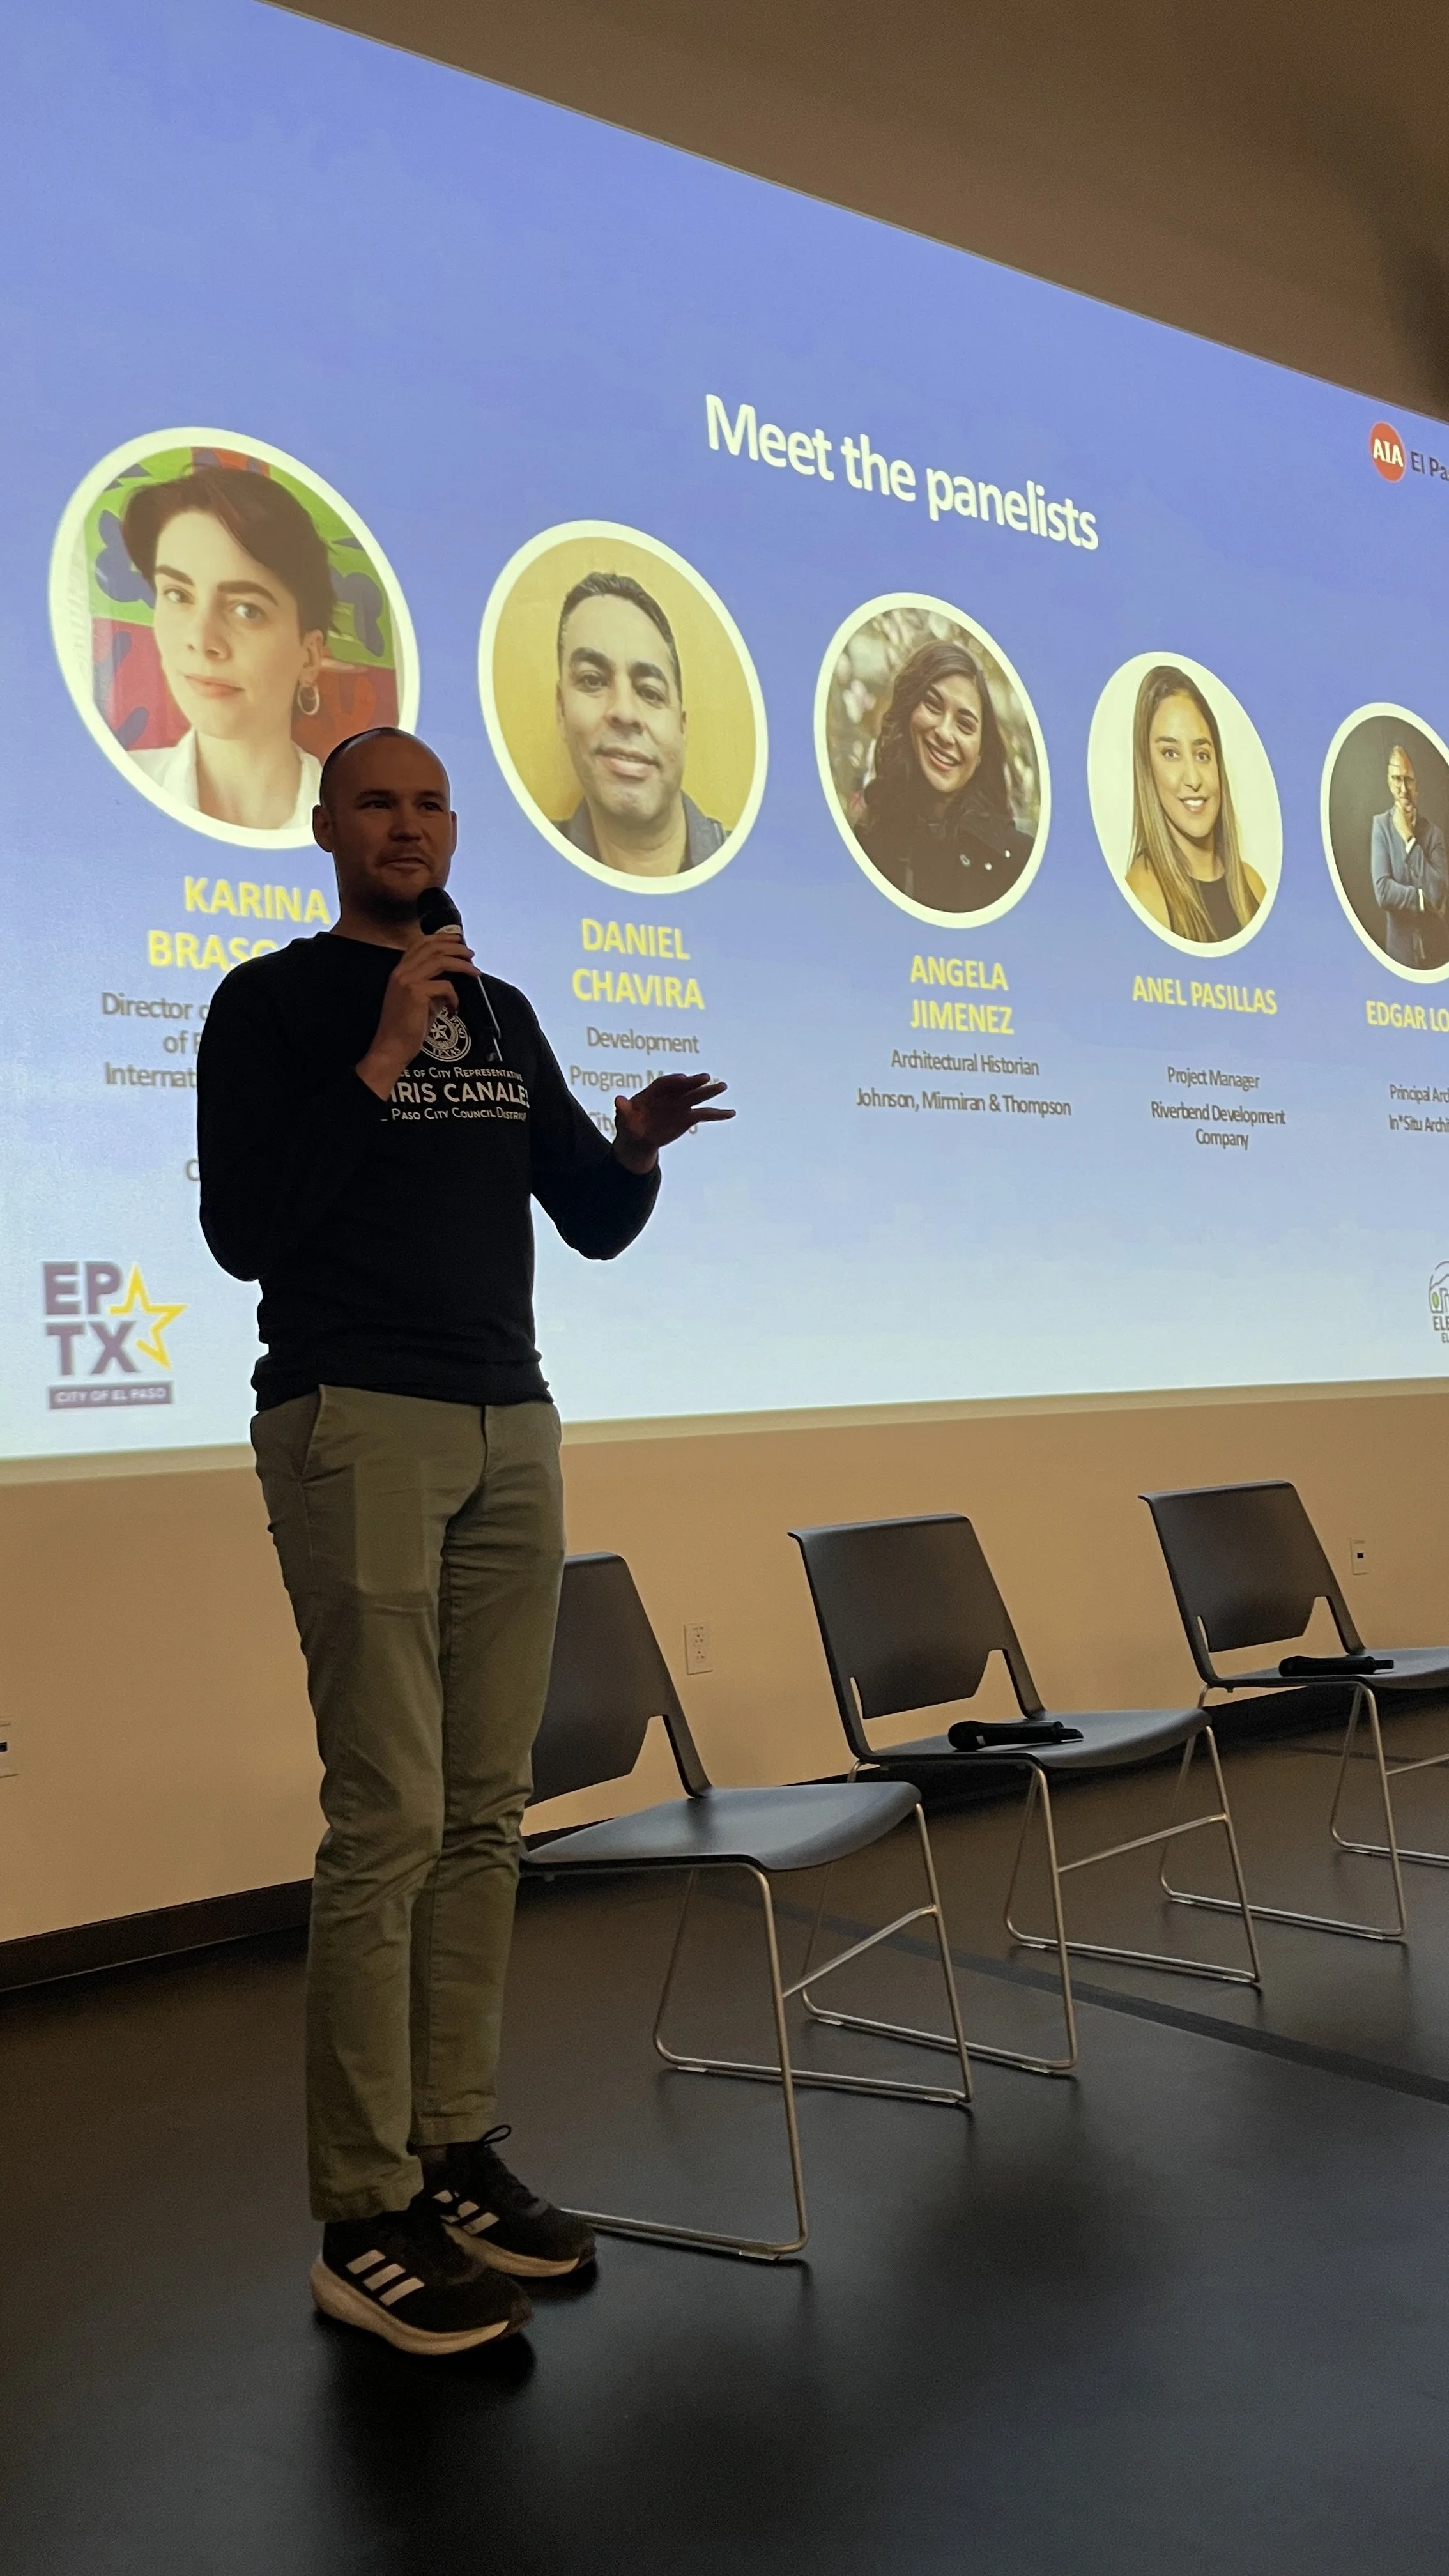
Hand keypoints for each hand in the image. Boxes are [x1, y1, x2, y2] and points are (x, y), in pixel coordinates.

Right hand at [356, 930, 479, 1098]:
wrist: (392, 1047)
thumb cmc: (406, 1029)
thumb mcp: (422, 1002)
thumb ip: (434, 987)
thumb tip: (453, 980)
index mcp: (400, 971)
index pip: (420, 944)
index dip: (441, 938)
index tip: (457, 940)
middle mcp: (401, 971)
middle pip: (432, 947)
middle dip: (455, 947)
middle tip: (471, 954)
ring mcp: (407, 980)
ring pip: (440, 960)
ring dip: (461, 964)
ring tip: (474, 971)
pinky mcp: (416, 992)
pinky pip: (445, 986)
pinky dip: (455, 996)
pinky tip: (454, 1008)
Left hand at [613, 1072, 732, 1172]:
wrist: (638, 1139)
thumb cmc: (629, 1125)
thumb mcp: (623, 1119)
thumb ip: (623, 1109)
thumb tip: (618, 1100)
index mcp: (653, 1092)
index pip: (664, 1083)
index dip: (673, 1081)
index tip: (682, 1079)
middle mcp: (669, 1095)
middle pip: (683, 1086)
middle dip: (693, 1082)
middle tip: (705, 1077)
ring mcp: (680, 1105)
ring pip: (697, 1097)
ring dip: (709, 1091)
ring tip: (723, 1086)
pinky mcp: (688, 1117)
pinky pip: (705, 1114)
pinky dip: (718, 1114)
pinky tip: (731, 1113)